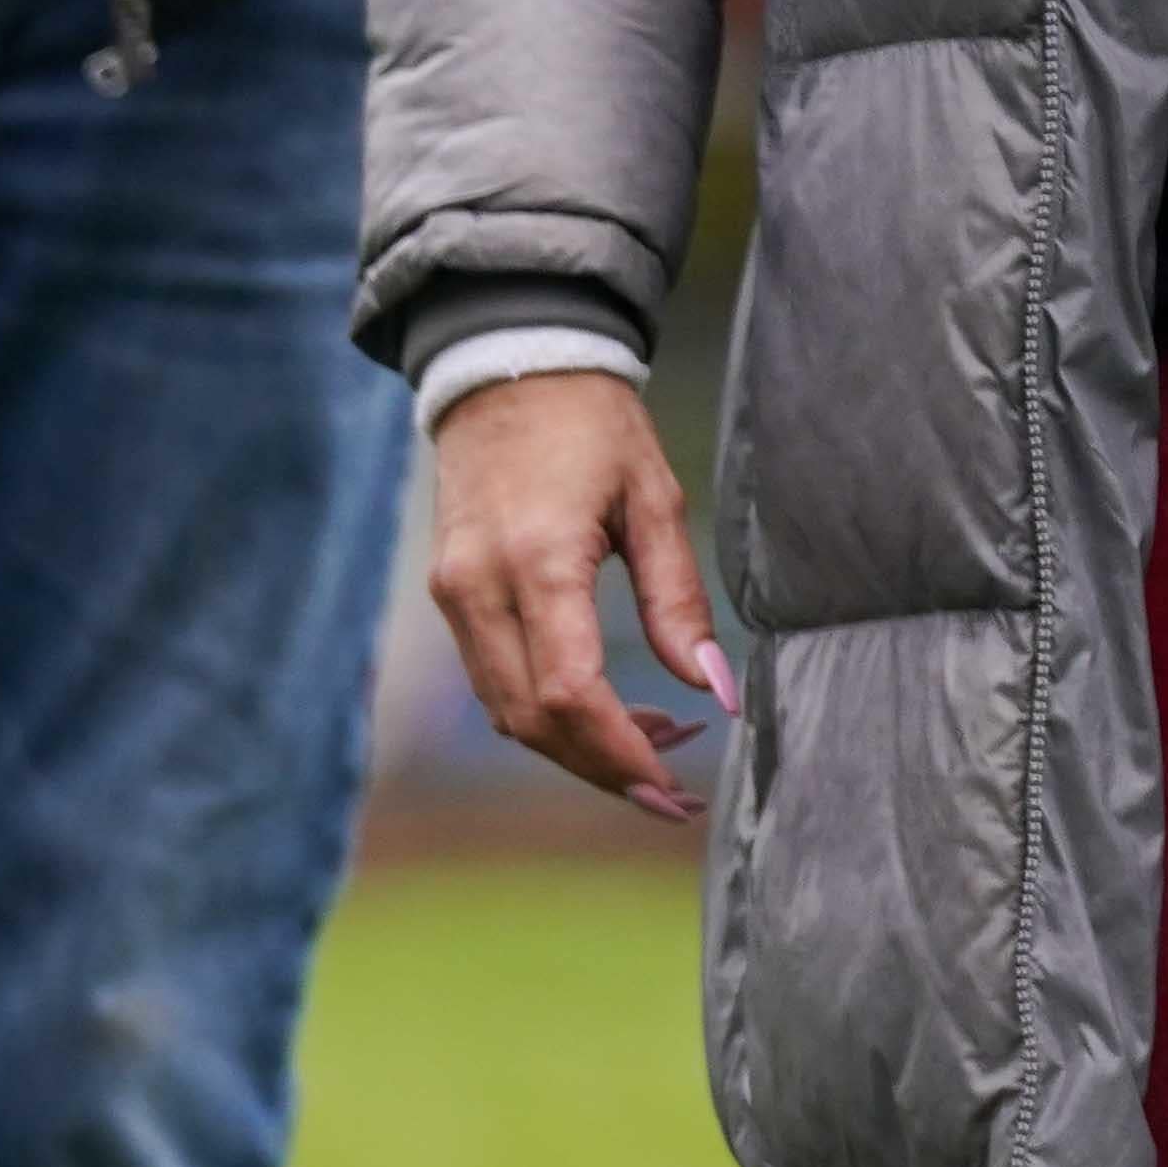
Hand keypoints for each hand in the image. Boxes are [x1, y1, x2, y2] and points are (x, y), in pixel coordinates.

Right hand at [428, 365, 730, 820]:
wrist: (508, 371)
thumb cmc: (592, 426)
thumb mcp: (655, 500)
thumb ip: (678, 600)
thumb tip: (716, 688)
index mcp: (538, 561)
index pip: (569, 691)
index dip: (619, 750)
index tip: (671, 782)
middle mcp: (480, 590)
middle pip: (532, 720)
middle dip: (602, 768)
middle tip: (671, 794)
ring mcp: (455, 597)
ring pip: (508, 712)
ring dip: (576, 746)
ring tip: (653, 748)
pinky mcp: (451, 598)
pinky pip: (495, 682)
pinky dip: (549, 713)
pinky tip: (604, 711)